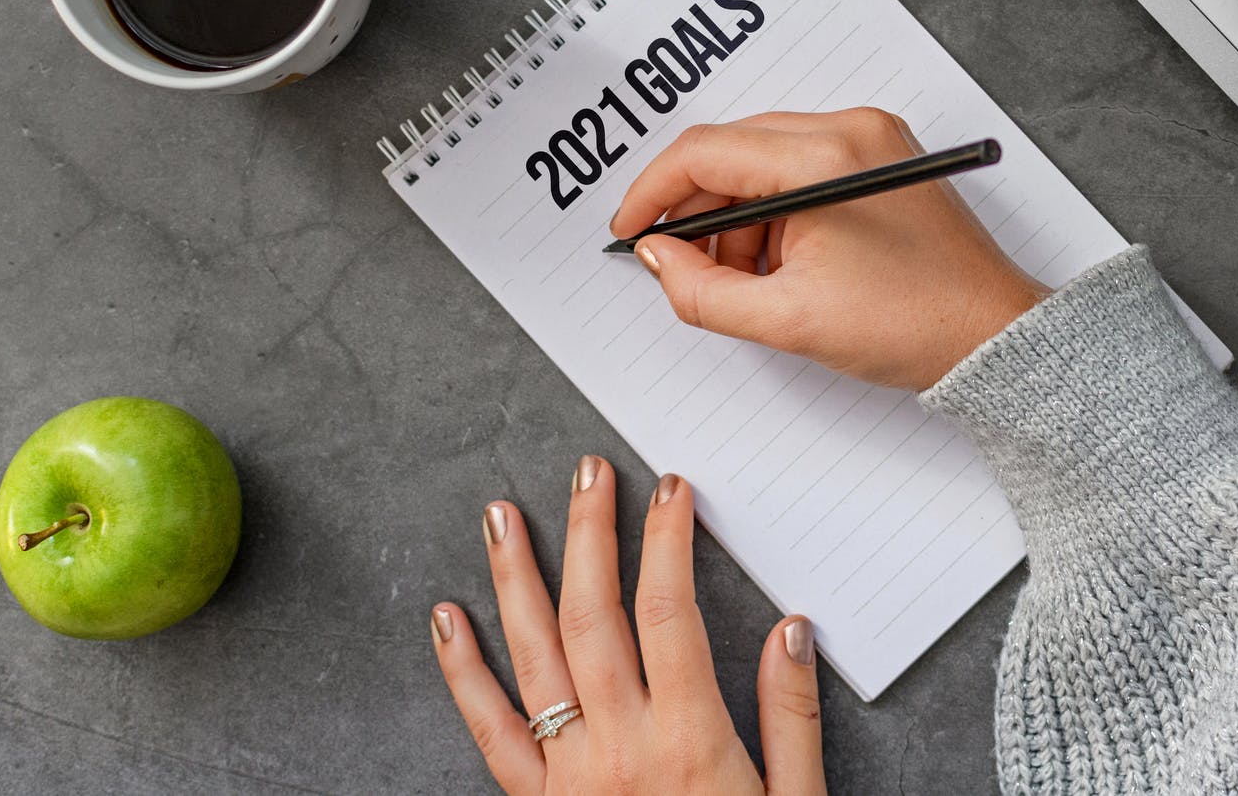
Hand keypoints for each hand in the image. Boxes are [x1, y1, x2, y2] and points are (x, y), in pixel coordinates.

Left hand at [431, 461, 825, 794]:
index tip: (670, 490)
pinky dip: (461, 671)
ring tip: (504, 515)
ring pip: (534, 656)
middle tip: (588, 472)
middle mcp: (619, 747)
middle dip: (592, 533)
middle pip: (594, 614)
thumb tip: (791, 627)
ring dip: (516, 577)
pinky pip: (488, 731)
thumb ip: (791, 715)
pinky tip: (446, 618)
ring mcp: (568, 777)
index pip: (667, 610)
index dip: (666, 540)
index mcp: (689, 740)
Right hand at [610, 108, 1044, 391]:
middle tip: (684, 268)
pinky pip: (800, 171)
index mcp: (827, 157)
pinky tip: (782, 266)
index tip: (631, 231)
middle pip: (733, 150)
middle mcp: (850, 129)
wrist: (995, 337)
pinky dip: (775, 215)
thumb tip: (659, 258)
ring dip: (738, 218)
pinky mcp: (881, 159)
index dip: (654, 192)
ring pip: (762, 162)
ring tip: (750, 283)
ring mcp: (870, 139)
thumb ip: (703, 290)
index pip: (707, 150)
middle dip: (699, 212)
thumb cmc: (915, 326)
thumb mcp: (789, 320)